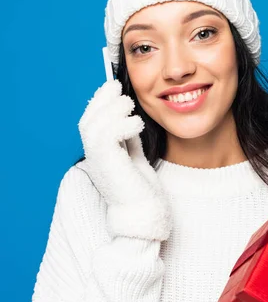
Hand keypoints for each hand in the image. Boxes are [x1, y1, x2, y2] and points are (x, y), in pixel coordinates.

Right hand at [78, 79, 171, 241]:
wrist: (145, 214)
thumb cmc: (141, 190)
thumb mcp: (134, 157)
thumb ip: (129, 139)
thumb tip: (130, 118)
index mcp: (99, 154)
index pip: (91, 121)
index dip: (99, 101)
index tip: (114, 87)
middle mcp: (94, 157)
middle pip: (88, 120)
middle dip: (102, 100)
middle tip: (118, 89)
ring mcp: (98, 161)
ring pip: (94, 125)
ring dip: (112, 109)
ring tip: (130, 107)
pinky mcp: (108, 164)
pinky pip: (107, 135)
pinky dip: (122, 124)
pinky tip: (136, 124)